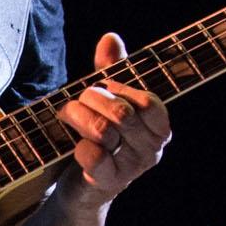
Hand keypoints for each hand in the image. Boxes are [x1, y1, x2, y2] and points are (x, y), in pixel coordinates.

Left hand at [55, 33, 170, 209]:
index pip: (149, 102)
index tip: (104, 86)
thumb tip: (110, 39)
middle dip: (92, 98)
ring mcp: (132, 169)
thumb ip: (111, 71)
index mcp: (158, 127)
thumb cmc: (96, 138)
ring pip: (104, 130)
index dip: (121, 88)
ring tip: (67, 115)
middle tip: (78, 100)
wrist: (80, 186)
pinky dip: (78, 147)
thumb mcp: (106, 101)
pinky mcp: (109, 183)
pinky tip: (75, 147)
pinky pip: (93, 156)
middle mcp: (151, 150)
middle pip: (122, 112)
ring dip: (77, 116)